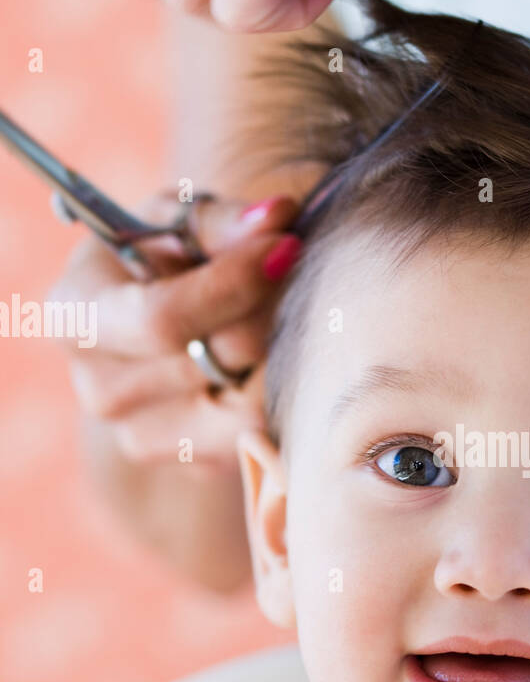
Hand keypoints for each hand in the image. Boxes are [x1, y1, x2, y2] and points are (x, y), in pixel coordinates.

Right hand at [46, 191, 299, 467]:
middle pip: (212, 362)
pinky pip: (263, 434)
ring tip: (288, 311)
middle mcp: (98, 388)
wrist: (176, 322)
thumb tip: (275, 218)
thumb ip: (222, 221)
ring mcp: (142, 435)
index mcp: (76, 315)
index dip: (232, 283)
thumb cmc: (174, 257)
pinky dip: (284, 391)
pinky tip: (279, 355)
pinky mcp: (192, 463)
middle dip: (270, 312)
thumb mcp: (183, 221)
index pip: (161, 319)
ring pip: (247, 407)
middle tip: (301, 271)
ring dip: (284, 353)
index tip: (286, 245)